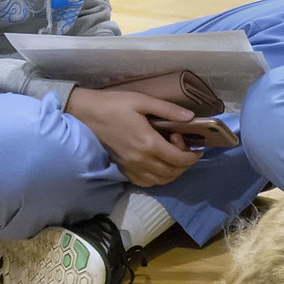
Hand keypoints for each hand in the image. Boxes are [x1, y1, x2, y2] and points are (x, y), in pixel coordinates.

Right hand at [63, 86, 202, 186]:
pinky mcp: (122, 169)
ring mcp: (130, 167)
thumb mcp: (142, 101)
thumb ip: (168, 110)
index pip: (178, 159)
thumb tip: (191, 118)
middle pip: (172, 172)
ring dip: (173, 173)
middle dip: (185, 164)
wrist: (86, 113)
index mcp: (148, 143)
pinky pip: (145, 182)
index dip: (192, 157)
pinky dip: (158, 179)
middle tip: (184, 149)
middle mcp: (140, 160)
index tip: (197, 149)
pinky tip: (159, 166)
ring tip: (174, 157)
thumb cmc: (114, 104)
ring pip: (160, 181)